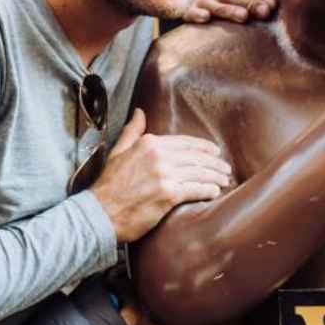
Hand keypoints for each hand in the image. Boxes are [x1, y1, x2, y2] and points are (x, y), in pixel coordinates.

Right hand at [89, 109, 234, 242]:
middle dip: (214, 163)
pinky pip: (195, 189)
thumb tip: (140, 112)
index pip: (185, 143)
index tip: (215, 152)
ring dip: (215, 177)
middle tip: (225, 169)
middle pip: (196, 157)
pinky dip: (208, 190)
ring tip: (224, 180)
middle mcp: (159, 156)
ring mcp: (164, 175)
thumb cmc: (108, 184)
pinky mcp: (168, 194)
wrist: (99, 212)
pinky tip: (215, 192)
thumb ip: (133, 132)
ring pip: (199, 172)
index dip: (204, 147)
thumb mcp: (118, 152)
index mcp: (149, 143)